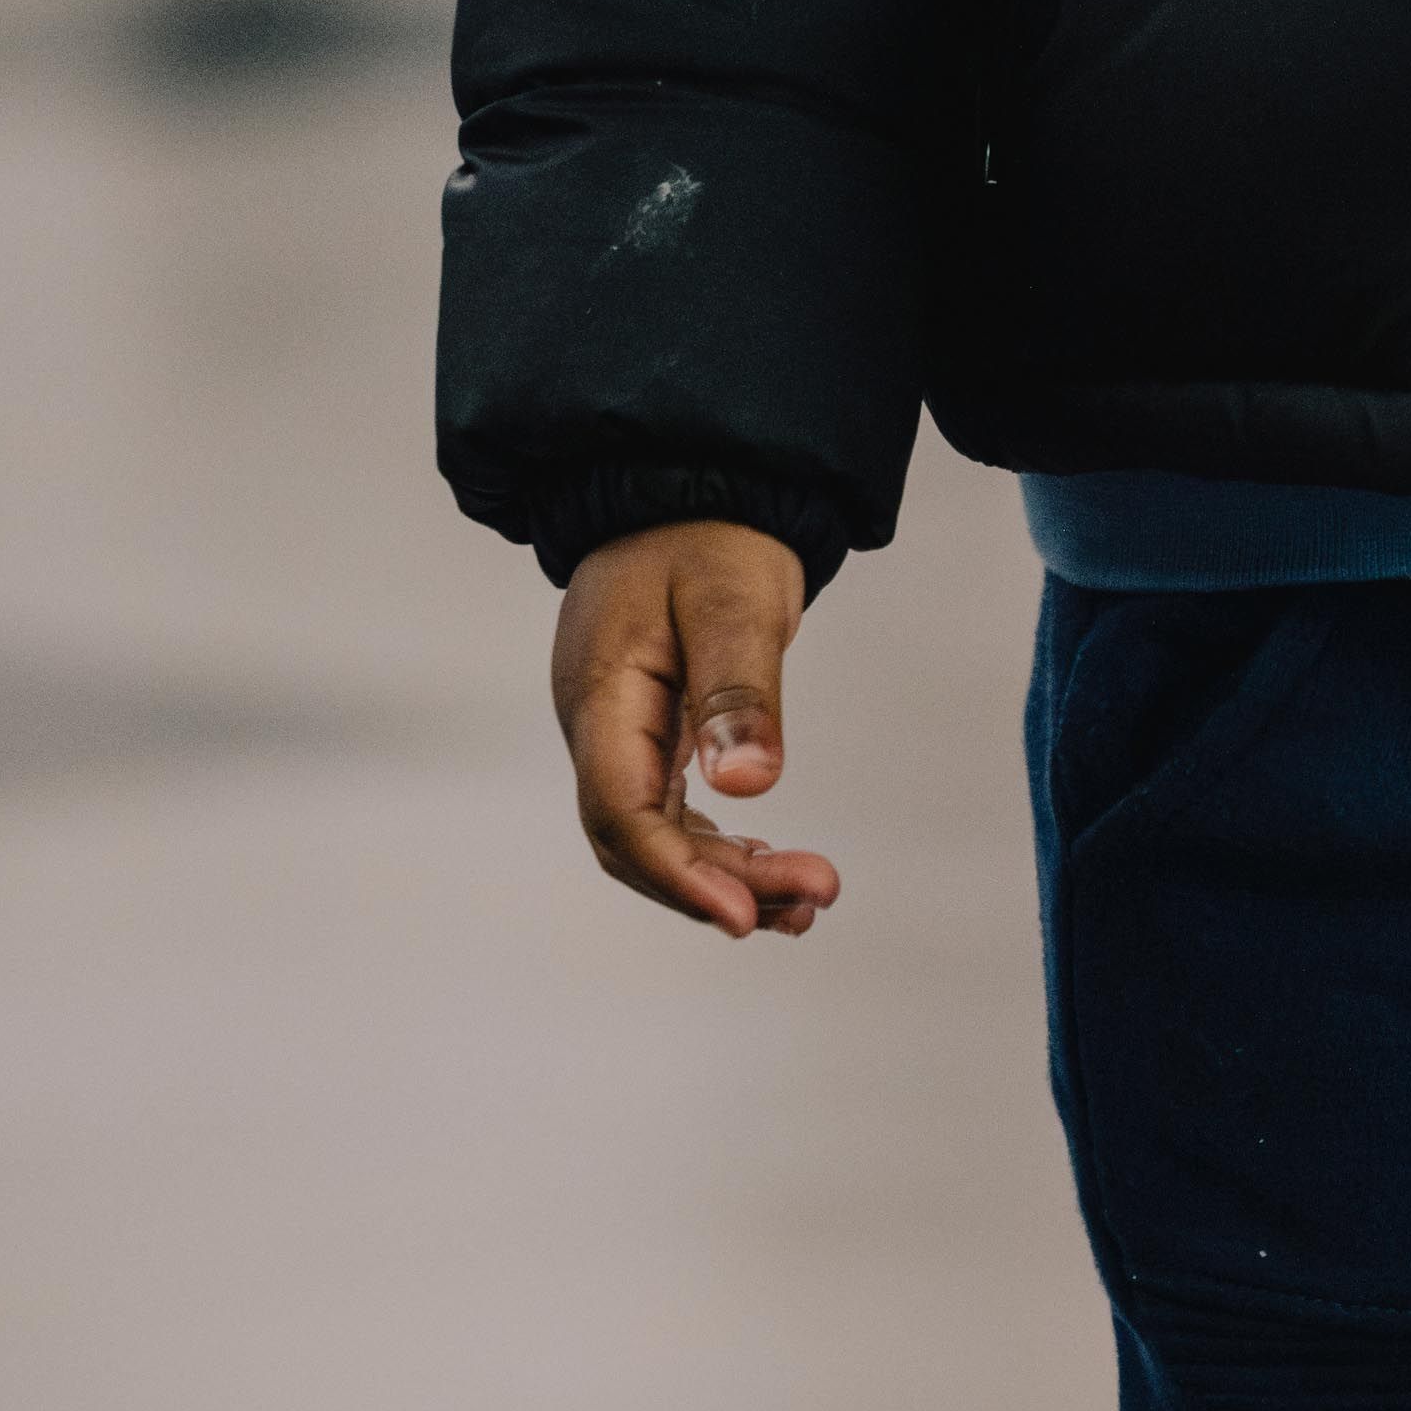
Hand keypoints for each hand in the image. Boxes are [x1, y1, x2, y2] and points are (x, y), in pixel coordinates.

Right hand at [552, 520, 840, 937]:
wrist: (690, 494)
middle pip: (638, 841)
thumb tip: (747, 785)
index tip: (744, 917)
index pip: (621, 812)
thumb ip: (738, 695)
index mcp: (602, 697)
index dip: (679, 874)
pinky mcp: (649, 738)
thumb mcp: (733, 606)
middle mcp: (598, 727)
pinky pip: (673, 815)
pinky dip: (723, 852)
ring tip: (809, 902)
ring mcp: (619, 735)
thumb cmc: (708, 541)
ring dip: (728, 878)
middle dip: (720, 886)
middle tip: (813, 901)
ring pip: (657, 837)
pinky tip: (776, 871)